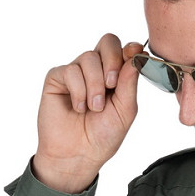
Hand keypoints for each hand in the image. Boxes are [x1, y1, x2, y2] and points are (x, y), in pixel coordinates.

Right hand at [33, 34, 143, 192]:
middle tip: (112, 85)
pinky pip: (70, 70)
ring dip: (95, 85)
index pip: (124, 49)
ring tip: (94, 108)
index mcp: (116, 75)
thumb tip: (137, 53)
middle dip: (112, 61)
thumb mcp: (125, 109)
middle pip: (107, 41)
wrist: (79, 154)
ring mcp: (76, 72)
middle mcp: (97, 69)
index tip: (135, 54)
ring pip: (89, 58)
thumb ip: (130, 81)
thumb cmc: (104, 135)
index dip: (130, 49)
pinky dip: (78, 91)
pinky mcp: (57, 78)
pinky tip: (78, 108)